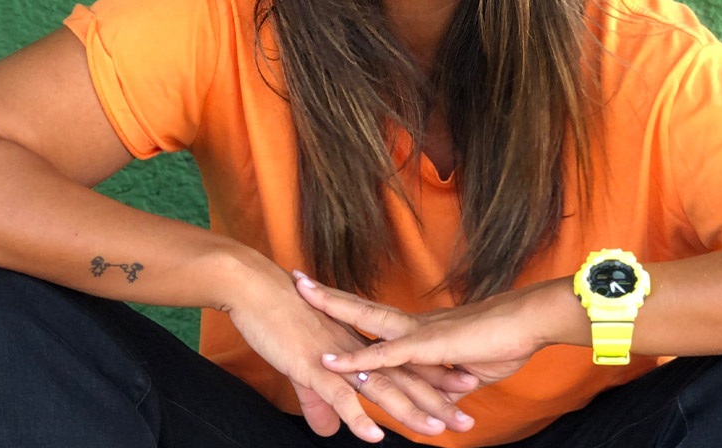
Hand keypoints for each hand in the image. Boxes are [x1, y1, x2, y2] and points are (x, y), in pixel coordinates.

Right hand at [225, 257, 477, 441]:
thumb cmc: (278, 319)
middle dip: (436, 402)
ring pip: (382, 387)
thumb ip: (321, 401)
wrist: (255, 288)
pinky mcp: (314, 364)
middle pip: (404, 379)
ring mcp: (339, 356)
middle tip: (467, 423)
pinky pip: (340, 395)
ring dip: (409, 411)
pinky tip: (374, 437)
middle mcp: (358, 347)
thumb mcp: (305, 367)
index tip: (463, 396)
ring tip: (436, 432)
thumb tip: (328, 430)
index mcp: (360, 343)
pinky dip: (357, 417)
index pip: (405, 366)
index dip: (433, 381)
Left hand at [293, 272, 559, 387]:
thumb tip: (437, 394)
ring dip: (334, 307)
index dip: (348, 304)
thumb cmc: (505, 342)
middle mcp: (414, 326)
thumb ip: (444, 382)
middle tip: (298, 278)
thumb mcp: (466, 372)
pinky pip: (388, 355)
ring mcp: (419, 333)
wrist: (530, 323)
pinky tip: (332, 363)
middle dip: (328, 294)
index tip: (323, 292)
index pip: (374, 314)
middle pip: (362, 306)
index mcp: (420, 330)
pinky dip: (358, 359)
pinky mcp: (429, 347)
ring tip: (303, 294)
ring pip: (367, 318)